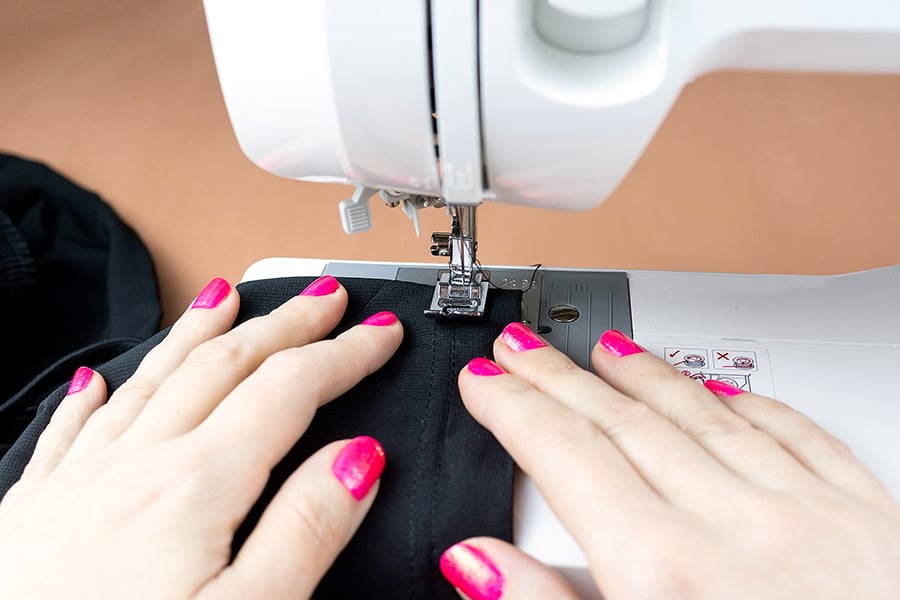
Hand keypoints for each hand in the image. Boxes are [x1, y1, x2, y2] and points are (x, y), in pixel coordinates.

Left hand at [0, 275, 402, 598]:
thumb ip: (307, 530)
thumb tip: (357, 459)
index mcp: (195, 485)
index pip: (288, 388)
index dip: (344, 353)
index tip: (379, 332)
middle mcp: (135, 465)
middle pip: (225, 364)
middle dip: (285, 323)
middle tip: (322, 298)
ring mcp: (78, 481)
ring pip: (152, 377)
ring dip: (199, 331)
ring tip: (226, 296)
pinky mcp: (35, 512)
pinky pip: (72, 428)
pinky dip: (97, 394)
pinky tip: (98, 380)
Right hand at [444, 324, 899, 598]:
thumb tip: (480, 563)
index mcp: (667, 575)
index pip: (566, 456)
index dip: (514, 409)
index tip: (486, 382)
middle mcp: (738, 529)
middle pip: (623, 422)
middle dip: (558, 379)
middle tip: (522, 350)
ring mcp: (812, 518)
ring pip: (704, 413)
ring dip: (645, 375)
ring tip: (605, 350)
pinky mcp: (875, 524)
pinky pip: (800, 437)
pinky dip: (752, 404)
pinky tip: (727, 389)